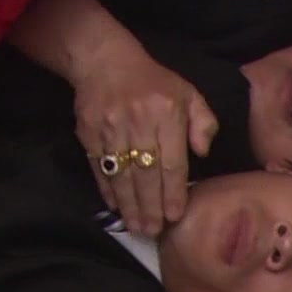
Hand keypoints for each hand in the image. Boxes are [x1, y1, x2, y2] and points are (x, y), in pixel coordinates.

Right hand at [72, 44, 217, 236]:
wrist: (104, 61)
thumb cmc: (153, 81)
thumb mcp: (188, 93)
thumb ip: (203, 122)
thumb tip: (203, 152)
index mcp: (167, 113)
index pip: (172, 161)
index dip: (174, 192)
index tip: (176, 215)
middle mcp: (139, 122)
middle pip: (146, 173)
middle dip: (151, 206)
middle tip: (154, 231)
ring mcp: (111, 128)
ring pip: (122, 175)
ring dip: (129, 205)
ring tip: (137, 227)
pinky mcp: (88, 132)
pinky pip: (100, 168)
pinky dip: (107, 190)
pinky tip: (115, 207)